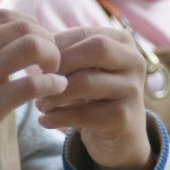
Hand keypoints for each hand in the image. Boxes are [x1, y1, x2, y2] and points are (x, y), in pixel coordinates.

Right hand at [0, 9, 68, 169]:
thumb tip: (2, 43)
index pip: (7, 15)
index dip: (31, 28)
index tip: (37, 45)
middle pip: (25, 26)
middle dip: (47, 40)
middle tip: (51, 59)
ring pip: (34, 46)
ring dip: (53, 57)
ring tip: (53, 72)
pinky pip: (34, 84)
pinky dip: (52, 84)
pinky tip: (54, 89)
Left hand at [34, 26, 153, 169]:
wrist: (120, 137)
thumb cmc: (94, 95)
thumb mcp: (85, 69)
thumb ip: (66, 54)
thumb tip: (34, 46)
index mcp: (123, 42)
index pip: (84, 33)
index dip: (56, 46)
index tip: (37, 62)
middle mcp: (135, 62)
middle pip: (95, 49)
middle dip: (61, 64)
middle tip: (38, 80)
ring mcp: (132, 90)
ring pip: (86, 82)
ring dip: (55, 94)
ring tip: (40, 103)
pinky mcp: (124, 118)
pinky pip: (84, 114)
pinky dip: (58, 117)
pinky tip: (44, 120)